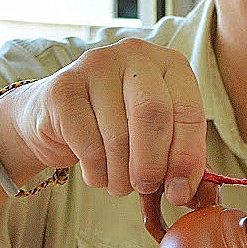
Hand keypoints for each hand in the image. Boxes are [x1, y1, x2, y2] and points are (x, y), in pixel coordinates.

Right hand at [12, 37, 207, 203]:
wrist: (58, 117)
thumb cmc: (119, 127)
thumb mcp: (158, 138)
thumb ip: (179, 161)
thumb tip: (186, 192)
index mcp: (171, 64)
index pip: (188, 112)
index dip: (186, 158)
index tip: (180, 191)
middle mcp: (135, 55)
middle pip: (154, 114)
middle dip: (153, 164)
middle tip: (146, 188)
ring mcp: (95, 65)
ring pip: (119, 136)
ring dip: (122, 176)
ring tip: (119, 183)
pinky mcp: (63, 88)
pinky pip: (89, 146)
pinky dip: (97, 173)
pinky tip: (97, 173)